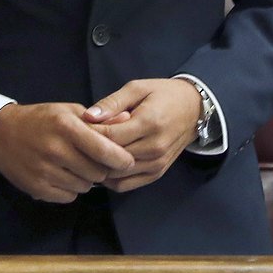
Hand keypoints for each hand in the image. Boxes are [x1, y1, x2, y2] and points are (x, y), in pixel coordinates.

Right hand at [0, 101, 135, 202]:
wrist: (0, 133)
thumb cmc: (40, 119)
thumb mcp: (69, 111)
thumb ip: (100, 120)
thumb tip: (129, 120)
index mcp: (66, 127)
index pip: (104, 150)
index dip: (121, 159)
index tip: (127, 161)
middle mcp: (55, 150)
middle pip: (98, 172)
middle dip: (102, 168)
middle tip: (95, 160)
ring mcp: (45, 172)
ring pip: (85, 186)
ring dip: (87, 179)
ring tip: (76, 165)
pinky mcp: (38, 188)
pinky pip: (70, 196)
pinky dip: (71, 188)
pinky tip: (63, 174)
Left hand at [84, 78, 202, 192]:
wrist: (193, 109)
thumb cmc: (163, 95)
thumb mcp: (137, 88)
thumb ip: (112, 102)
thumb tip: (87, 116)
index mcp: (149, 123)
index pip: (110, 137)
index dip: (90, 133)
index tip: (78, 126)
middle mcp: (154, 148)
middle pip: (111, 158)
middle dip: (91, 151)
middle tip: (80, 140)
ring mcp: (156, 164)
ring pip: (116, 174)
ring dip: (99, 166)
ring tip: (91, 151)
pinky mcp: (156, 174)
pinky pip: (125, 185)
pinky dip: (110, 178)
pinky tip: (103, 164)